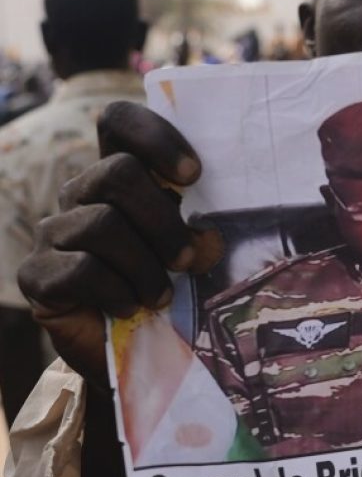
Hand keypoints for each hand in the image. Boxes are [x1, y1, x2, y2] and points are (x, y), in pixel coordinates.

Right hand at [17, 102, 201, 385]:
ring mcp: (54, 233)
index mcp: (120, 177)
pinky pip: (80, 269)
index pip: (118, 123)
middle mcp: (81, 195)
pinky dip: (117, 292)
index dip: (154, 136)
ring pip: (102, 224)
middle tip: (187, 259)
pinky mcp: (37, 275)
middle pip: (117, 173)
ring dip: (146, 266)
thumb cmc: (168, 291)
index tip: (193, 175)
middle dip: (163, 220)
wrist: (132, 353)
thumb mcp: (192, 257)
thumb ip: (200, 235)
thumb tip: (207, 238)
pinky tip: (130, 308)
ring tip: (161, 296)